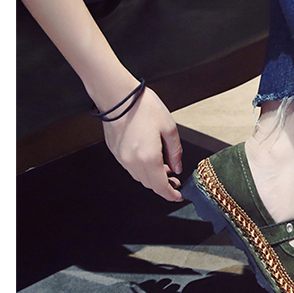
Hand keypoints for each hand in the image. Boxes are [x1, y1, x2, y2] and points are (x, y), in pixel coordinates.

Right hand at [101, 87, 183, 201]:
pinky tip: (150, 158)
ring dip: (152, 177)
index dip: (170, 195)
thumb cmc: (143, 107)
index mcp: (148, 158)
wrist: (118, 96)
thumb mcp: (169, 128)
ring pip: (139, 177)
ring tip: (164, 168)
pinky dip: (142, 168)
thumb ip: (175, 151)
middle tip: (174, 181)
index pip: (160, 187)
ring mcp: (122, 158)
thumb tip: (177, 167)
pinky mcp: (115, 152)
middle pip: (150, 184)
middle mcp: (132, 162)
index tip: (178, 196)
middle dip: (163, 186)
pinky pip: (130, 167)